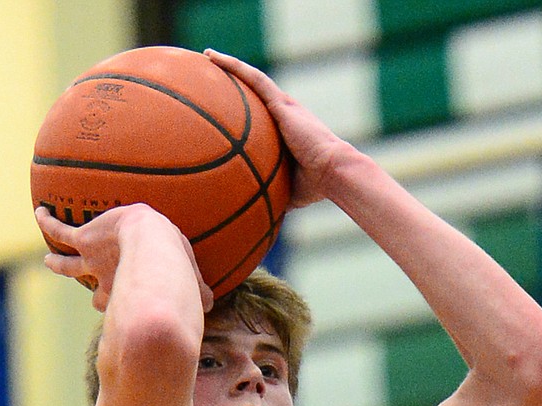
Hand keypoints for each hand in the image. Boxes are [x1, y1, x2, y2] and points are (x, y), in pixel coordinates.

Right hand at [36, 204, 211, 313]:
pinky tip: (41, 212)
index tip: (124, 311)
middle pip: (98, 295)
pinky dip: (48, 222)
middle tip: (99, 302)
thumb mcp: (189, 279)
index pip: (126, 305)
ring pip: (69, 265)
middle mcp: (109, 283)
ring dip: (59, 264)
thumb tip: (210, 304)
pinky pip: (60, 230)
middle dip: (99, 298)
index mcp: (132, 293)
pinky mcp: (85, 239)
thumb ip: (199, 291)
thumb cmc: (173, 264)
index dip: (125, 308)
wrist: (151, 244)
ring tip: (49, 261)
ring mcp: (94, 261)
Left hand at [203, 52, 346, 208]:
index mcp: (286, 129)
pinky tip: (215, 59)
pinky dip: (235, 67)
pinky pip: (254, 79)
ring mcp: (283, 105)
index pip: (260, 113)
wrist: (333, 171)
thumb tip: (257, 212)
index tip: (225, 104)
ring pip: (252, 78)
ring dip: (229, 66)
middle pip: (254, 90)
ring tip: (207, 56)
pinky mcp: (282, 103)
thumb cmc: (315, 186)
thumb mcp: (287, 189)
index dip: (243, 106)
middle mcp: (284, 112)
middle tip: (210, 72)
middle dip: (233, 80)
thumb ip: (271, 192)